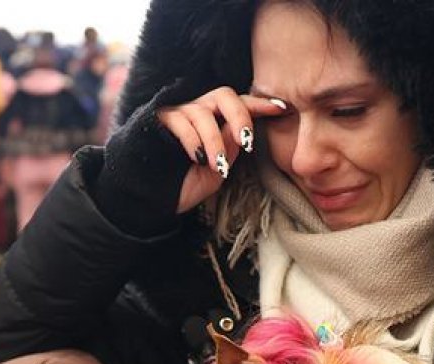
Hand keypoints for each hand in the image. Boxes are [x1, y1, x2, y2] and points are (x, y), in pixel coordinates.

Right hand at [156, 88, 286, 212]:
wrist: (150, 198)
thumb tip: (240, 131)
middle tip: (246, 142)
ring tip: (216, 166)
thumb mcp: (216, 172)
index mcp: (216, 121)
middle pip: (224, 95)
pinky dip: (193, 140)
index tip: (283, 108)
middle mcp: (198, 110)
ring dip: (214, 140)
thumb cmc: (183, 185)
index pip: (241, 105)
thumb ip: (229, 149)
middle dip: (240, 116)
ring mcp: (178, 113)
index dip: (262, 104)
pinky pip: (181, 121)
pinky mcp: (159, 120)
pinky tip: (196, 158)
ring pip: (203, 112)